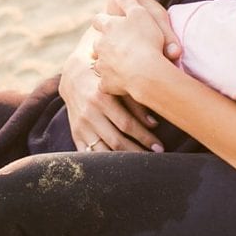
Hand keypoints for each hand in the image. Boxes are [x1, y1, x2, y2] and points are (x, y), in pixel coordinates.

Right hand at [60, 23, 162, 154]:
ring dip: (125, 159)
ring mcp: (80, 123)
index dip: (145, 136)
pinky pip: (90, 153)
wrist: (74, 72)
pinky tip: (122, 165)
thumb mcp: (123, 71)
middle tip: (158, 155)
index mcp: (101, 95)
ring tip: (143, 163)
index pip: (126, 123)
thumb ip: (140, 88)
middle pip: (117, 139)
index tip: (160, 145)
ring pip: (104, 149)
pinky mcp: (75, 132)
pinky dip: (106, 161)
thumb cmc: (108, 69)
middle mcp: (89, 111)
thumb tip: (157, 116)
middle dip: (139, 150)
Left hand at [89, 0, 176, 100]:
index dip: (104, 22)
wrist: (145, 70)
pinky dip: (112, 84)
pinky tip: (120, 85)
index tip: (109, 25)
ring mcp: (101, 66)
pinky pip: (105, 84)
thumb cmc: (146, 39)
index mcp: (108, 27)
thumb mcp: (140, 13)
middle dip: (104, 46)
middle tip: (118, 49)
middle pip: (97, 44)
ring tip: (120, 67)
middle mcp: (100, 45)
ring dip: (106, 65)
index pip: (98, 20)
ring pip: (99, 64)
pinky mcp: (106, 84)